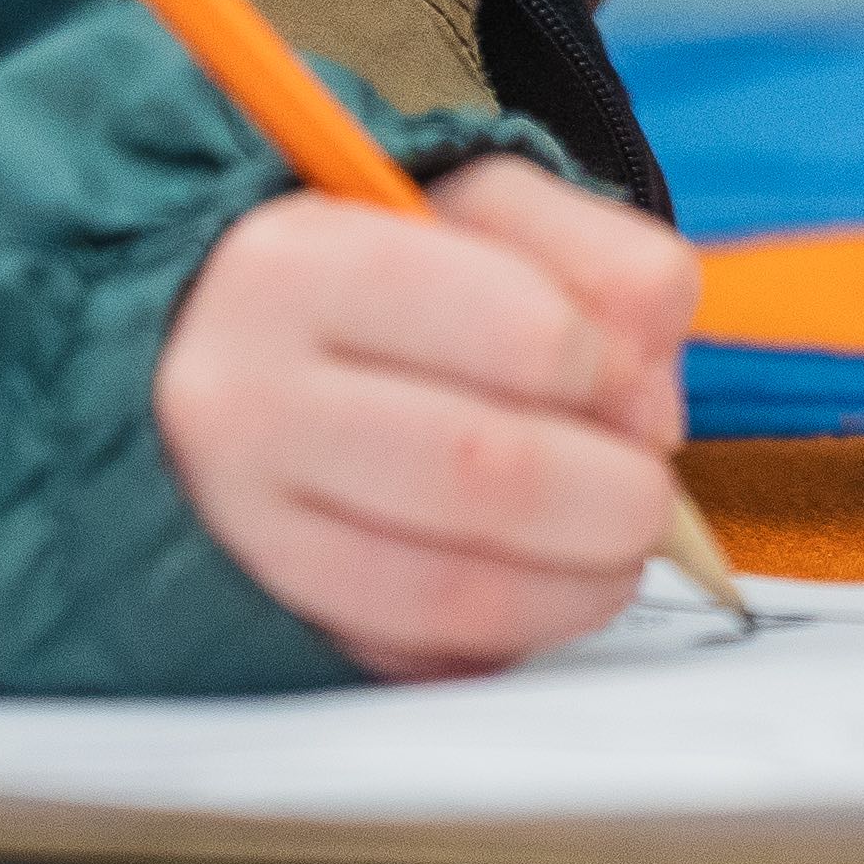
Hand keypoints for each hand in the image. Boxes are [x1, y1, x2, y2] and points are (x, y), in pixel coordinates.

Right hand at [155, 155, 703, 679]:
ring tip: (612, 554)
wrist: (214, 345)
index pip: (519, 334)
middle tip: (649, 499)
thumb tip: (649, 411)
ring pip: (452, 591)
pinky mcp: (264, 616)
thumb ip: (605, 266)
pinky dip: (504, 636)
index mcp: (300, 266)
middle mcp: (243, 400)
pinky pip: (419, 658)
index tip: (623, 382)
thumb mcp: (483, 205)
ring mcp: (241, 524)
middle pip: (488, 474)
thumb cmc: (378, 274)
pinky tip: (525, 585)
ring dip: (576, 588)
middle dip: (614, 499)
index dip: (610, 372)